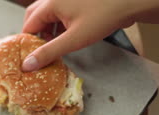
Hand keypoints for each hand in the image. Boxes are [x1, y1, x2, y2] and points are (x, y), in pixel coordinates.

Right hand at [21, 0, 158, 71]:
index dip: (28, 43)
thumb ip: (49, 52)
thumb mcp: (74, 40)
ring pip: (47, 13)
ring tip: (56, 43)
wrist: (130, 1)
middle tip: (42, 50)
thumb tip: (27, 65)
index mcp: (50, 3)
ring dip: (48, 29)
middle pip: (34, 16)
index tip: (31, 57)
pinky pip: (59, 10)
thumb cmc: (104, 17)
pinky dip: (58, 22)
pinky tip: (67, 34)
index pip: (28, 25)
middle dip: (36, 34)